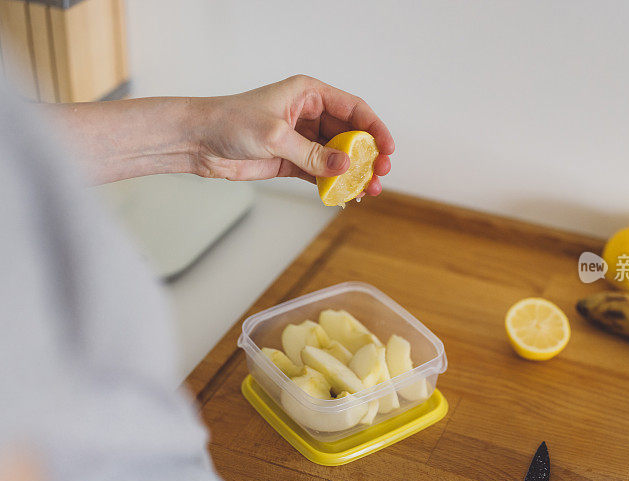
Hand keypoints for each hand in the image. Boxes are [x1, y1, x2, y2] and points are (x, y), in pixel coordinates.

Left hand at [191, 75, 393, 195]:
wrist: (199, 141)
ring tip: (369, 189)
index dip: (374, 128)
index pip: (353, 109)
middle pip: (351, 135)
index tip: (387, 148)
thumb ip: (312, 153)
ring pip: (339, 157)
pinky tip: (347, 195)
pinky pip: (322, 172)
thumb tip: (346, 165)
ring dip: (354, 173)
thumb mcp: (275, 136)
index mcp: (308, 94)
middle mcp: (309, 115)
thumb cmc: (230, 122)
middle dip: (368, 155)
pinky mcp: (293, 161)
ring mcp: (302, 139)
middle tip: (380, 173)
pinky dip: (335, 184)